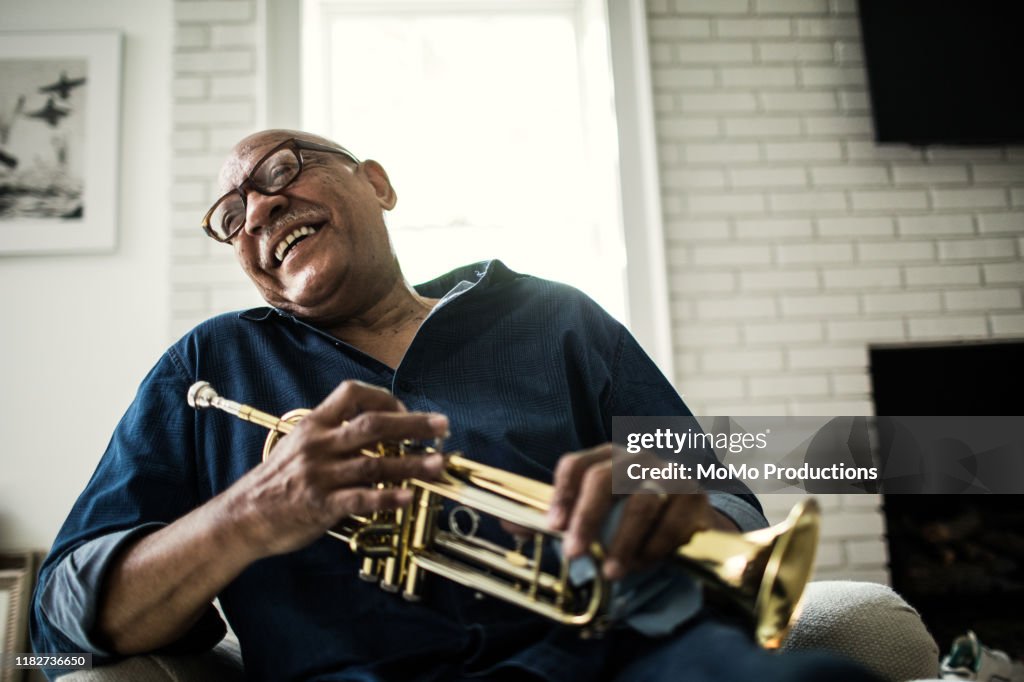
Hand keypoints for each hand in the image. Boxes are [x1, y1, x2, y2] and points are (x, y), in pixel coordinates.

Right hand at [226, 380, 447, 557]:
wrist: (242, 518)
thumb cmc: (275, 481)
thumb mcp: (298, 445)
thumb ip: (332, 433)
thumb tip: (375, 428)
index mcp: (314, 425)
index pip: (352, 393)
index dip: (385, 397)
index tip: (406, 410)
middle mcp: (319, 445)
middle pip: (373, 425)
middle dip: (413, 424)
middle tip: (443, 427)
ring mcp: (320, 475)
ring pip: (375, 463)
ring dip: (412, 463)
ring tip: (439, 464)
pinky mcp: (321, 505)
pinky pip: (361, 498)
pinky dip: (387, 497)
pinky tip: (409, 496)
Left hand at [546, 443, 735, 580]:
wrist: (689, 520)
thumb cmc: (631, 515)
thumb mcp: (595, 514)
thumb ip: (556, 519)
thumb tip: (507, 524)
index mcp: (606, 457)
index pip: (576, 465)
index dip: (561, 495)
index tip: (552, 528)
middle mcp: (636, 457)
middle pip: (604, 480)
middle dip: (586, 519)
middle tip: (574, 554)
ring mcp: (667, 472)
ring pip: (641, 502)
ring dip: (623, 542)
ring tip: (612, 572)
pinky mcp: (695, 494)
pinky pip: (672, 521)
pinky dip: (655, 547)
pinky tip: (643, 564)